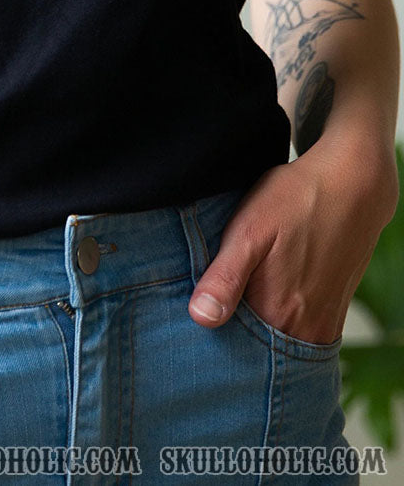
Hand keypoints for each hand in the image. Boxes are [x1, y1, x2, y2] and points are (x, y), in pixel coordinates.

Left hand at [188, 135, 398, 343]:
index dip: (208, 344)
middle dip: (229, 344)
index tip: (189, 330)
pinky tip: (262, 301)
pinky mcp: (334, 313)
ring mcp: (323, 325)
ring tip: (233, 306)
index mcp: (278, 314)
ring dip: (254, 336)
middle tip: (208, 315)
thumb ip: (225, 277)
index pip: (232, 352)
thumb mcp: (249, 230)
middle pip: (257, 356)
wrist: (352, 185)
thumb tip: (200, 318)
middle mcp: (305, 330)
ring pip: (278, 346)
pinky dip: (278, 327)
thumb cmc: (296, 201)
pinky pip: (300, 336)